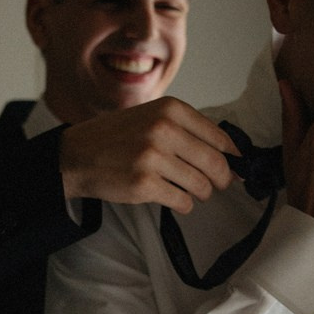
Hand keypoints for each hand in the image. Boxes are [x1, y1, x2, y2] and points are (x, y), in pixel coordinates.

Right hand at [59, 97, 239, 211]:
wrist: (77, 155)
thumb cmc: (118, 137)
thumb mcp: (152, 116)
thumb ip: (187, 130)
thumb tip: (231, 154)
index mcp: (170, 109)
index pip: (219, 137)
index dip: (233, 157)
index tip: (236, 167)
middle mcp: (163, 129)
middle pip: (215, 163)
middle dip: (221, 179)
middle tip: (218, 185)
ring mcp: (153, 157)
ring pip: (201, 185)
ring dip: (201, 193)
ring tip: (190, 191)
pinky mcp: (144, 184)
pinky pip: (182, 201)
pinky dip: (183, 204)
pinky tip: (173, 198)